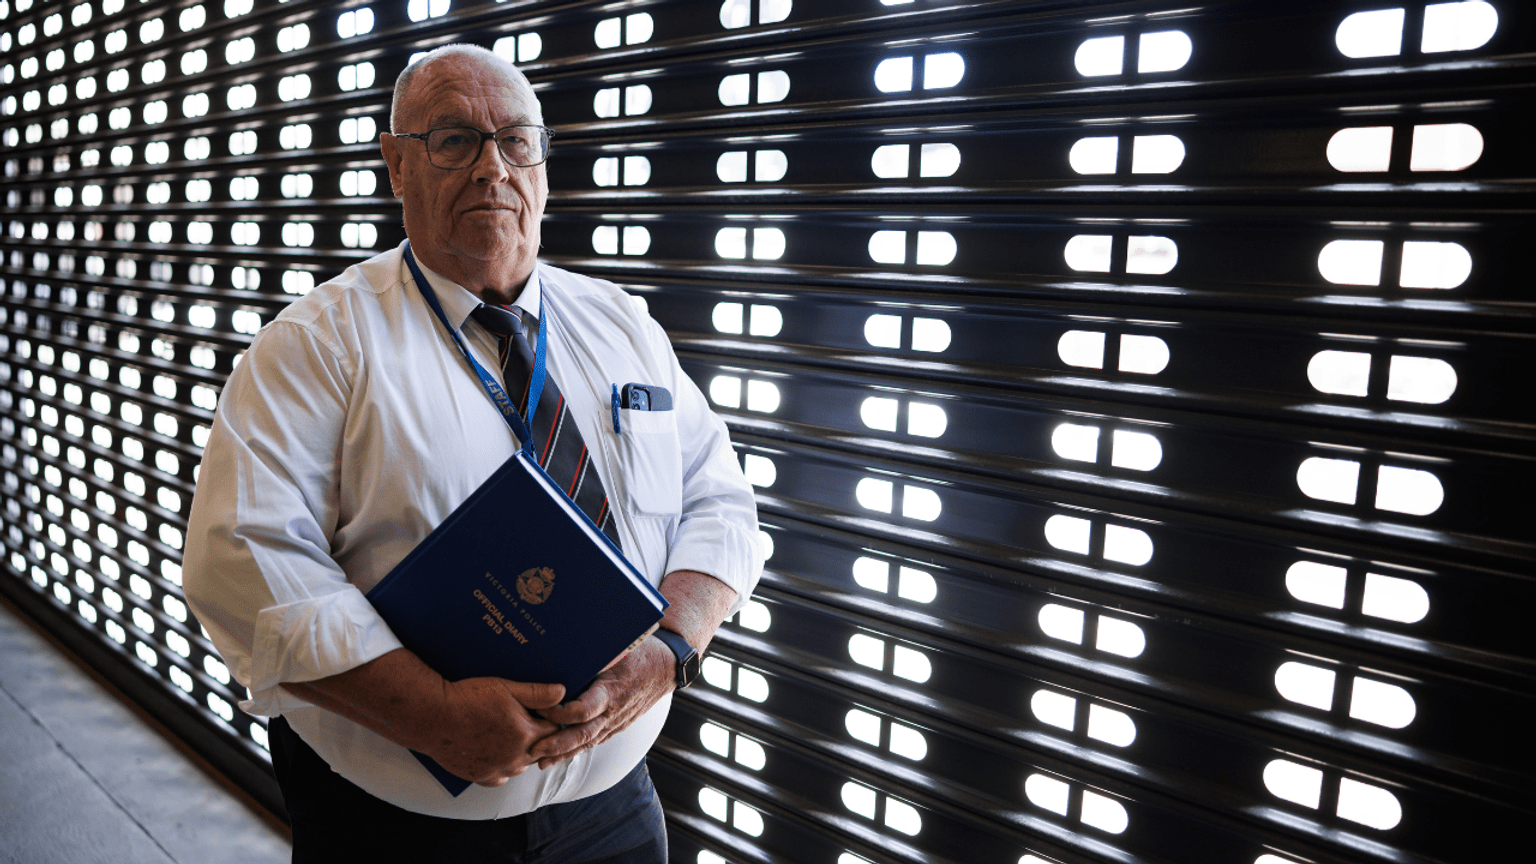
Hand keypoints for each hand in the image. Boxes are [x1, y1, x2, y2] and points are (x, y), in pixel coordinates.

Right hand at [424, 677, 565, 786]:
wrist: (433, 717)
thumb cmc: (468, 699)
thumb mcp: (507, 688)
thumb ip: (538, 694)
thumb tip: (562, 693)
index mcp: (526, 735)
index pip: (554, 731)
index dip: (552, 719)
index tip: (545, 710)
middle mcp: (515, 758)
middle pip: (541, 750)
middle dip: (539, 737)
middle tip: (528, 720)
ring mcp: (498, 770)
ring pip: (521, 765)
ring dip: (522, 752)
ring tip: (511, 733)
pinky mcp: (480, 777)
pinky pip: (500, 776)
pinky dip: (502, 766)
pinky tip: (496, 751)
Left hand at [530, 637, 673, 768]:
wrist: (666, 668)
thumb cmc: (641, 653)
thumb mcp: (617, 650)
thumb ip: (592, 656)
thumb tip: (563, 649)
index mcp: (610, 692)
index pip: (582, 711)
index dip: (560, 713)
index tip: (540, 707)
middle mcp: (613, 712)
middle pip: (582, 735)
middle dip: (556, 745)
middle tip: (532, 749)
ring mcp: (616, 722)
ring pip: (587, 743)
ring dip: (562, 754)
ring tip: (538, 760)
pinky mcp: (616, 726)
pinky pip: (594, 742)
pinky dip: (575, 751)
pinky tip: (558, 756)